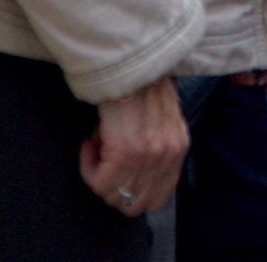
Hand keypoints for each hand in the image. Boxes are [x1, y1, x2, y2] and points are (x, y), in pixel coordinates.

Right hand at [80, 77, 188, 215]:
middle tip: (102, 161)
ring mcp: (150, 155)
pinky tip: (88, 142)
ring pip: (113, 195)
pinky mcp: (127, 152)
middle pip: (135, 204)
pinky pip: (99, 182)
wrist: (127, 61)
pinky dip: (87, 166)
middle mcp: (169, 154)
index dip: (131, 192)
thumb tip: (136, 173)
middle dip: (112, 189)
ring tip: (97, 142)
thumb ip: (157, 144)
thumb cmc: (138, 81)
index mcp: (179, 146)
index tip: (116, 170)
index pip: (158, 198)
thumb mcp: (160, 114)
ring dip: (98, 172)